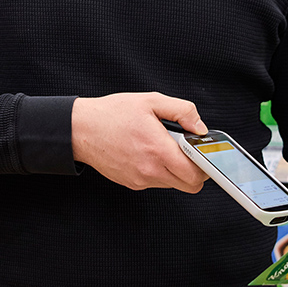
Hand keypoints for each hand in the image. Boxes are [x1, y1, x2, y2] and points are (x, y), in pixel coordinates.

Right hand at [72, 92, 209, 192]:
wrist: (81, 129)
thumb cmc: (112, 114)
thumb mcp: (151, 100)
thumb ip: (182, 111)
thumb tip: (200, 128)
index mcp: (158, 148)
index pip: (195, 172)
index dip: (206, 165)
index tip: (205, 154)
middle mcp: (150, 169)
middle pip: (189, 185)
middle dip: (195, 171)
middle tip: (188, 152)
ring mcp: (140, 179)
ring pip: (174, 185)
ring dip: (177, 171)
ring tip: (163, 148)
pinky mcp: (132, 183)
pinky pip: (156, 183)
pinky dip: (160, 171)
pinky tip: (149, 153)